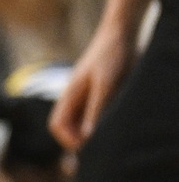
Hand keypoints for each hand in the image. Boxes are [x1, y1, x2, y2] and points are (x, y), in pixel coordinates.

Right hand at [51, 20, 136, 150]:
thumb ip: (96, 110)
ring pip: (84, 122)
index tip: (92, 147)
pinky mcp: (102, 92)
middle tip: (106, 149)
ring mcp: (88, 94)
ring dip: (95, 132)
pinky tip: (123, 123)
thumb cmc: (112, 55)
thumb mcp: (106, 84)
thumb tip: (88, 138)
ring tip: (116, 137)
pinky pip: (98, 114)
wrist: (122, 32)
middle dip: (82, 141)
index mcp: (70, 94)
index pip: (57, 126)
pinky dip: (106, 123)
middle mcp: (76, 96)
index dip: (70, 141)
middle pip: (69, 127)